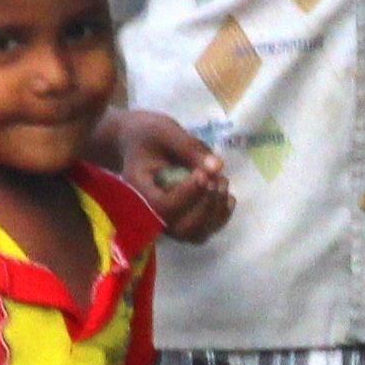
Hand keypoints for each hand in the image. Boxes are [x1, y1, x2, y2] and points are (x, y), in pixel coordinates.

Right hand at [102, 109, 232, 240]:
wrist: (137, 143)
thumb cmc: (147, 135)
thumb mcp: (164, 131)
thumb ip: (189, 147)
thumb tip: (218, 166)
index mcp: (139, 192)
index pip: (164, 207)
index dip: (189, 194)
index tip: (203, 173)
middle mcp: (151, 214)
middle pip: (182, 228)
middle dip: (206, 205)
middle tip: (218, 178)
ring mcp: (167, 220)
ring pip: (195, 234)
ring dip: (216, 211)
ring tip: (222, 182)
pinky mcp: (181, 220)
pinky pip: (203, 231)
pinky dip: (220, 217)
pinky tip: (226, 195)